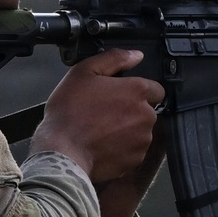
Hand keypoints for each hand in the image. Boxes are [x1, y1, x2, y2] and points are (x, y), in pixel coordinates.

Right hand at [30, 49, 164, 182]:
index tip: (120, 95)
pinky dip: (123, 148)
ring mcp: (142, 140)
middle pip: (147, 110)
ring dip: (128, 130)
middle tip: (105, 112)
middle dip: (131, 110)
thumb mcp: (84, 73)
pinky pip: (134, 151)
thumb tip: (136, 55)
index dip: (137, 91)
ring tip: (102, 130)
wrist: (62, 152)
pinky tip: (103, 145)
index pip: (155, 88)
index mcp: (138, 91)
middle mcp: (146, 116)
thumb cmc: (70, 111)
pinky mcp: (136, 161)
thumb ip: (114, 59)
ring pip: (141, 131)